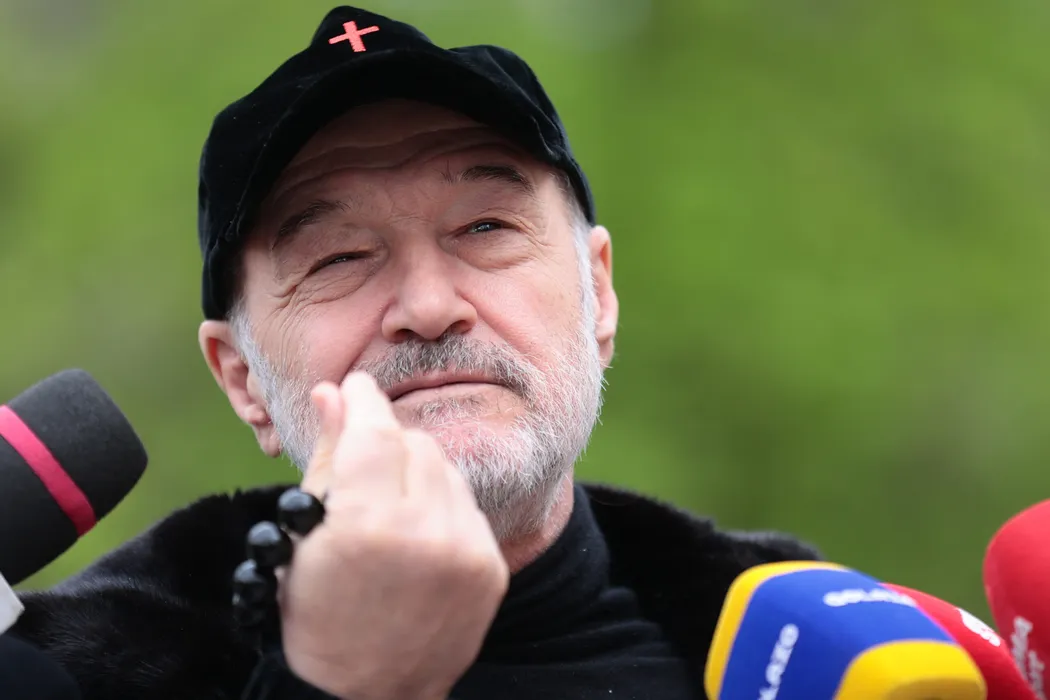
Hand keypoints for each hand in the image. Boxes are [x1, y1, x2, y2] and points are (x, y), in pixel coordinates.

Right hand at [278, 372, 509, 699]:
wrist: (370, 695)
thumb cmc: (318, 615)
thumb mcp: (304, 537)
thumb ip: (328, 456)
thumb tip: (333, 393)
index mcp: (369, 524)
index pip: (373, 429)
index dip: (361, 401)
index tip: (355, 387)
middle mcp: (427, 533)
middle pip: (414, 442)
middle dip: (385, 444)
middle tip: (363, 468)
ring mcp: (467, 553)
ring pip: (446, 468)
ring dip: (416, 473)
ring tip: (389, 507)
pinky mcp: (492, 569)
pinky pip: (467, 505)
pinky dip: (441, 506)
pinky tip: (417, 534)